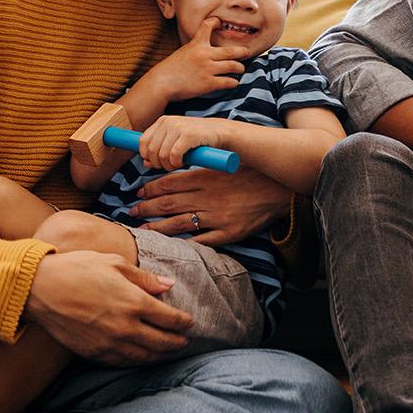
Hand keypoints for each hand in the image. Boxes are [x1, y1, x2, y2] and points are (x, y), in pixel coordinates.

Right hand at [25, 250, 191, 365]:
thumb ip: (144, 278)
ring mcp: (110, 343)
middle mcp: (127, 327)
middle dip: (177, 342)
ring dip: (160, 355)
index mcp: (135, 302)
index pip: (170, 318)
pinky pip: (123, 362)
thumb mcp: (113, 263)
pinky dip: (137, 361)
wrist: (39, 289)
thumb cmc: (76, 268)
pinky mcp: (94, 353)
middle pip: (162, 342)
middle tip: (184, 341)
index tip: (189, 322)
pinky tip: (141, 357)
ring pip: (145, 356)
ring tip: (167, 352)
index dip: (183, 322)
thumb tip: (168, 285)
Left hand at [132, 167, 290, 245]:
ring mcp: (218, 217)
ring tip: (142, 230)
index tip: (139, 192)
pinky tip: (170, 246)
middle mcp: (208, 198)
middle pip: (169, 203)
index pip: (170, 183)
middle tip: (131, 212)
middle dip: (147, 208)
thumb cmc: (252, 174)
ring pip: (179, 223)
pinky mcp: (229, 233)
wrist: (280, 189)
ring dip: (158, 227)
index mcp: (206, 178)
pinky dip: (185, 244)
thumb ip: (201, 171)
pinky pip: (202, 241)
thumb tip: (175, 173)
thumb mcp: (225, 166)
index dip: (152, 189)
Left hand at [136, 115, 231, 171]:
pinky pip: (174, 155)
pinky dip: (176, 163)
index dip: (147, 156)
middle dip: (158, 163)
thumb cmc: (196, 139)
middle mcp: (168, 122)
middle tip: (169, 167)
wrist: (220, 133)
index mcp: (162, 121)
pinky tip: (183, 163)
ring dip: (168, 165)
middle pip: (151, 150)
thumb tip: (145, 163)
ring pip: (162, 154)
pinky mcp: (188, 135)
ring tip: (177, 165)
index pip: (143, 142)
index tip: (156, 163)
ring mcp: (178, 127)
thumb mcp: (174, 142)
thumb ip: (159, 150)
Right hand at [139, 18, 248, 101]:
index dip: (216, 22)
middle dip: (243, 52)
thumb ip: (196, 50)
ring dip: (240, 68)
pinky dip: (233, 82)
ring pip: (234, 66)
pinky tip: (233, 82)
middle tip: (247, 53)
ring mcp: (208, 69)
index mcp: (196, 44)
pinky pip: (229, 82)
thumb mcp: (183, 52)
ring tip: (240, 69)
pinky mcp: (209, 83)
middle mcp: (205, 54)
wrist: (162, 83)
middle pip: (232, 51)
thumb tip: (208, 52)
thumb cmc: (170, 69)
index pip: (208, 26)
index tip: (220, 22)